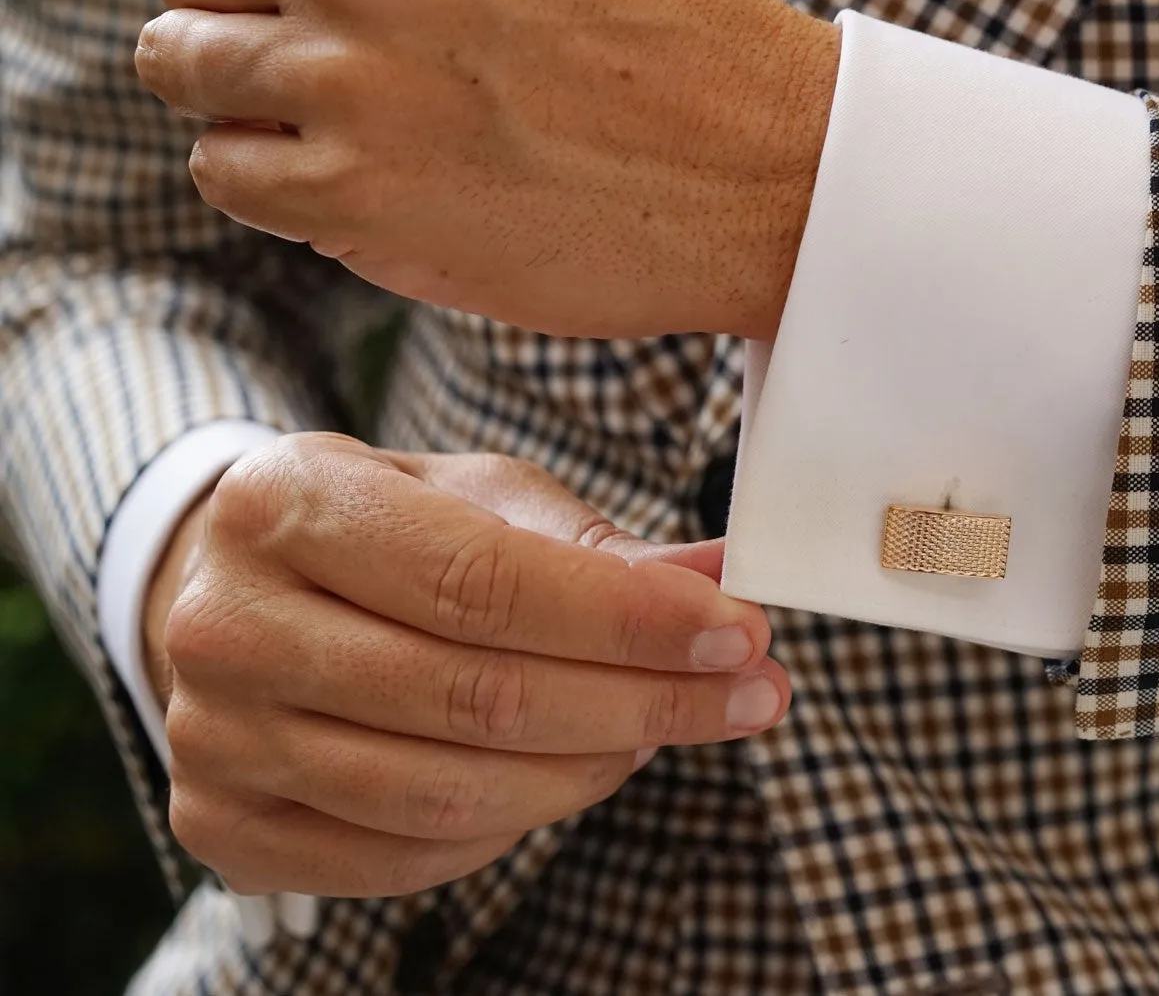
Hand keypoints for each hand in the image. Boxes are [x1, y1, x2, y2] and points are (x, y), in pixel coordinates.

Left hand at [135, 0, 840, 340]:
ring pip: (178, 61)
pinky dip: (269, 172)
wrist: (768, 167)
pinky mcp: (353, 197)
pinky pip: (222, 170)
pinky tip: (352, 166)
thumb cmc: (675, 25)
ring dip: (241, 83)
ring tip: (341, 105)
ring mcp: (345, 76)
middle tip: (328, 36)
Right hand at [143, 433, 788, 897]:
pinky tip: (575, 772)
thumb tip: (719, 576)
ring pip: (447, 790)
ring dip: (594, 768)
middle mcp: (225, 623)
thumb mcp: (479, 497)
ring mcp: (212, 738)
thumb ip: (596, 544)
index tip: (739, 631)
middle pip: (475, 696)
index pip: (482, 581)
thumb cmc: (384, 530)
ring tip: (668, 729)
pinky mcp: (223, 828)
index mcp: (285, 502)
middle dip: (643, 700)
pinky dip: (514, 823)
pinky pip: (407, 856)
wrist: (232, 591)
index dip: (626, 619)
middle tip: (750, 695)